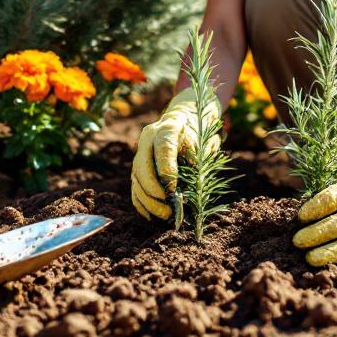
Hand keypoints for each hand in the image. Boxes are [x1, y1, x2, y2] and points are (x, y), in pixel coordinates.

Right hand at [130, 87, 221, 220]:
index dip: (166, 169)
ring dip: (148, 201)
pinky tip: (151, 215)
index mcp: (167, 128)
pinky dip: (141, 204)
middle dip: (154, 190)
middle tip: (168, 207)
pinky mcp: (137, 167)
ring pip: (136, 179)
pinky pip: (134, 187)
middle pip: (142, 166)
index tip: (173, 189)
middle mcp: (148, 139)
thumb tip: (191, 186)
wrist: (183, 121)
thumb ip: (197, 159)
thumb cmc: (196, 135)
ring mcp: (140, 153)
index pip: (164, 149)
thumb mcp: (202, 141)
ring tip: (165, 214)